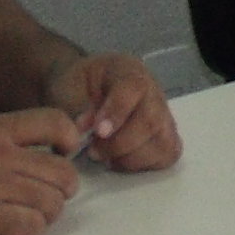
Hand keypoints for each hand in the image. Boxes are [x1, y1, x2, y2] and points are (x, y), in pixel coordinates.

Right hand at [0, 109, 84, 234]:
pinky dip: (30, 230)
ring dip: (48, 212)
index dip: (68, 139)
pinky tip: (16, 227)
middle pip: (62, 172)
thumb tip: (43, 151)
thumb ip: (5, 138)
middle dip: (62, 187)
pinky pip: (31, 227)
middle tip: (48, 192)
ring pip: (52, 203)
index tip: (62, 153)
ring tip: (31, 212)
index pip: (55, 123)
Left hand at [46, 50, 180, 172]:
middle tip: (93, 151)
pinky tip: (121, 161)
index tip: (98, 132)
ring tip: (106, 157)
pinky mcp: (166, 136)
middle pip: (151, 121)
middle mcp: (153, 91)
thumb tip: (82, 131)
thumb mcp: (67, 88)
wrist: (82, 90)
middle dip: (120, 144)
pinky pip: (167, 154)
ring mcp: (163, 115)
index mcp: (128, 70)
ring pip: (163, 142)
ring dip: (131, 158)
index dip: (118, 112)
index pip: (133, 88)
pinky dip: (144, 164)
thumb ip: (75, 107)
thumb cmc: (76, 87)